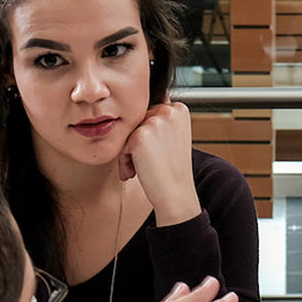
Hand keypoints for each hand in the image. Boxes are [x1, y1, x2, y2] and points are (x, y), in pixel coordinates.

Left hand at [120, 101, 202, 225]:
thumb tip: (138, 107)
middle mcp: (169, 110)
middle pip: (138, 120)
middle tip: (147, 163)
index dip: (149, 134)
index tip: (157, 153)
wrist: (175, 193)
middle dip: (137, 142)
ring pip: (128, 132)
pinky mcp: (140, 135)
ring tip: (140, 169)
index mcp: (180, 109)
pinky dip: (124, 160)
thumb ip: (161, 120)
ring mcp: (154, 121)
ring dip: (129, 152)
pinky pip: (122, 144)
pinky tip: (136, 171)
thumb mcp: (174, 136)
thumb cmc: (172, 169)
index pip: (151, 112)